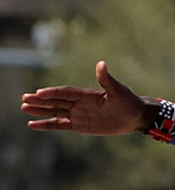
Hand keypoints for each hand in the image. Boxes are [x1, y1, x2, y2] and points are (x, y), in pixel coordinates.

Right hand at [21, 61, 154, 134]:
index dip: (53, 93)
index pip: (65, 92)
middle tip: (24, 99)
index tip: (39, 93)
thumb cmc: (128, 102)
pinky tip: (32, 124)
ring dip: (39, 110)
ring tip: (24, 107)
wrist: (134, 116)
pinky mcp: (78, 125)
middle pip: (55, 101)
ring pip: (54, 112)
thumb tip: (101, 64)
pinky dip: (46, 125)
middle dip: (40, 100)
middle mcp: (78, 103)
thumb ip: (107, 79)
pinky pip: (59, 125)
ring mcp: (77, 114)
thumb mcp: (119, 91)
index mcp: (85, 94)